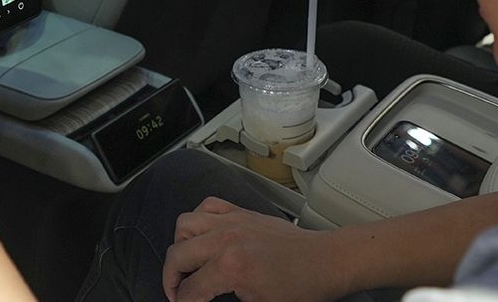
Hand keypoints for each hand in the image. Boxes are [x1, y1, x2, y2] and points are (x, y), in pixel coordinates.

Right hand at [164, 198, 347, 301]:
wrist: (327, 262)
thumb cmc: (302, 287)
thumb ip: (226, 301)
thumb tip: (205, 299)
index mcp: (232, 267)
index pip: (190, 289)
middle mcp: (227, 239)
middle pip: (178, 255)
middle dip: (171, 279)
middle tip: (177, 293)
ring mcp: (234, 221)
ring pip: (185, 224)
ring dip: (179, 246)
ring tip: (186, 263)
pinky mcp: (243, 213)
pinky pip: (207, 206)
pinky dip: (197, 220)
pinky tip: (202, 235)